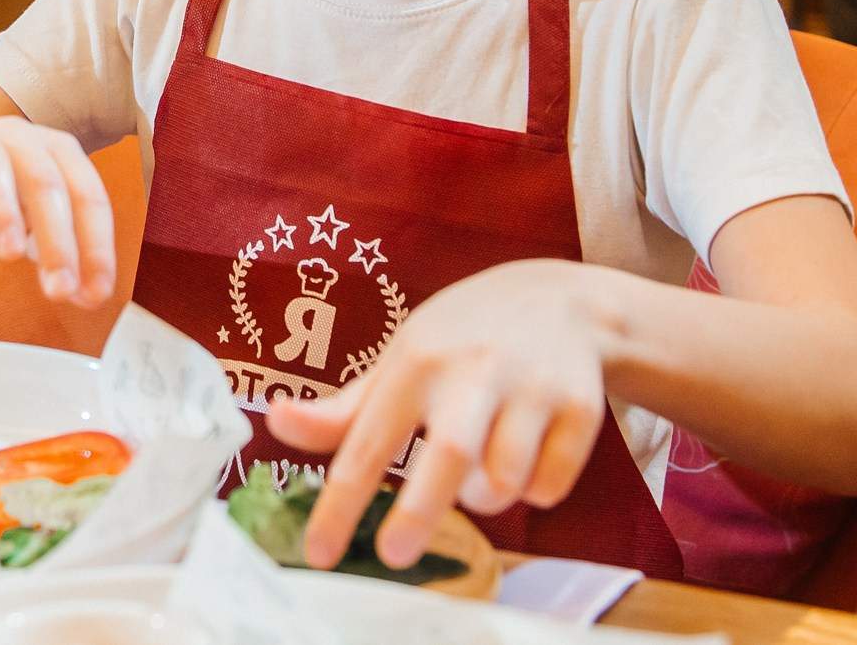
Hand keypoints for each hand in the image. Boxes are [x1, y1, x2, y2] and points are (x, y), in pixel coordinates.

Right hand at [0, 117, 115, 306]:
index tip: (97, 293)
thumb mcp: (32, 220)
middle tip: (59, 291)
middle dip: (57, 238)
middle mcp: (15, 137)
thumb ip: (59, 254)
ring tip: (8, 256)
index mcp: (55, 150)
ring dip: (3, 209)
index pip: (86, 193)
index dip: (96, 244)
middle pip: (44, 180)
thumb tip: (91, 297)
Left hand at [270, 259, 612, 570]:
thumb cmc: (462, 339)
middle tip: (393, 554)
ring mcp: (530, 386)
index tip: (320, 552)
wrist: (562, 301)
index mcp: (415, 363)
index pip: (368, 440)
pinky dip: (538, 488)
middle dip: (420, 510)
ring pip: (506, 475)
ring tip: (480, 480)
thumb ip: (343, 408)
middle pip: (448, 452)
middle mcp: (471, 370)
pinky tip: (530, 459)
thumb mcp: (400, 363)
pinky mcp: (580, 404)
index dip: (341, 501)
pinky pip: (554, 479)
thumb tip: (275, 422)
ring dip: (488, 496)